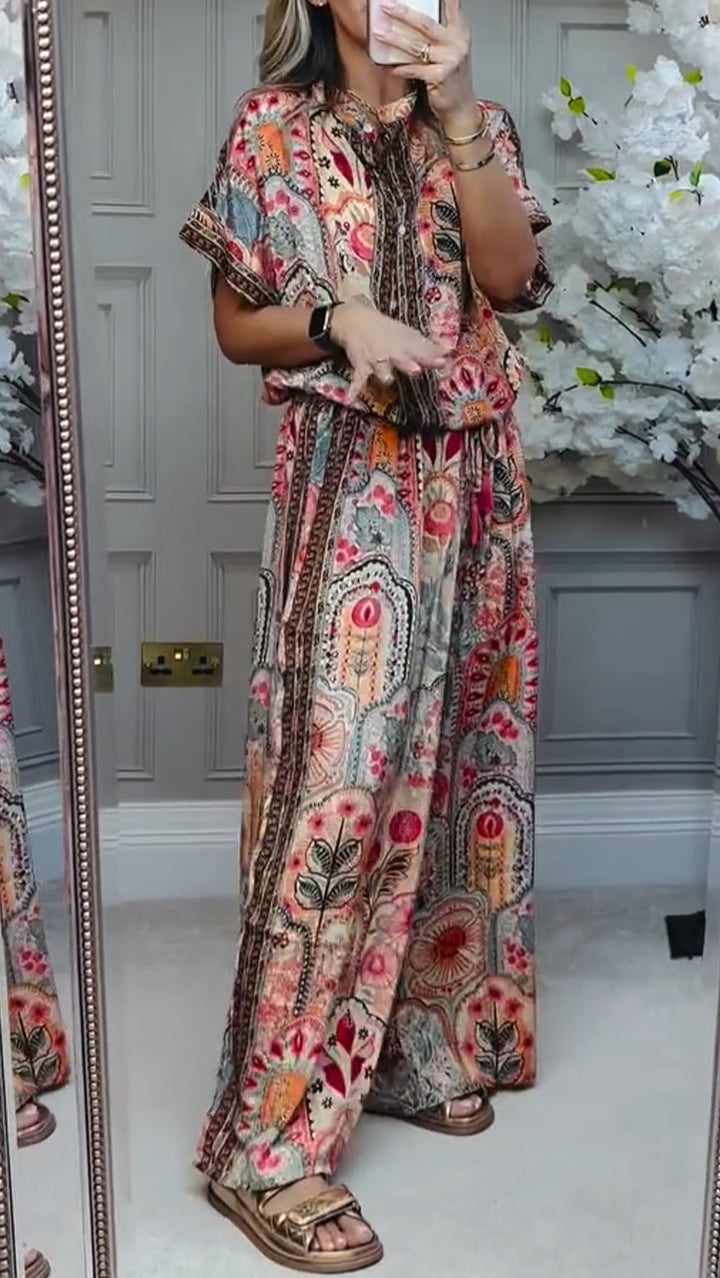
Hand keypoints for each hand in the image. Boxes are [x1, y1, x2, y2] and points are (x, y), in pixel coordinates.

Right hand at [331, 300, 451, 401]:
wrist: (357, 321)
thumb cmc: (387, 332)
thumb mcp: (408, 335)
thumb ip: (427, 347)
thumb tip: (449, 352)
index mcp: (405, 345)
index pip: (422, 351)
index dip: (433, 356)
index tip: (445, 361)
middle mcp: (392, 352)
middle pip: (402, 359)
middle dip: (408, 364)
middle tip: (416, 369)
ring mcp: (376, 360)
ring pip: (380, 368)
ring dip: (383, 372)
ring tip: (386, 378)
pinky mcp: (361, 366)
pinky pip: (358, 379)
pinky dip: (354, 388)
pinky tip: (352, 398)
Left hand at [375, 0, 476, 127]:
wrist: (461, 107)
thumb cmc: (452, 79)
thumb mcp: (452, 52)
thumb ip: (440, 35)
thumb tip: (413, 20)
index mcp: (460, 33)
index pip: (452, 7)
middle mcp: (457, 44)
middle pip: (426, 23)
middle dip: (403, 13)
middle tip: (386, 5)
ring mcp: (449, 60)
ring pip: (416, 46)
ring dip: (394, 39)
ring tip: (378, 34)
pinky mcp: (440, 77)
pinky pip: (414, 69)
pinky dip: (401, 68)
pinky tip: (390, 67)